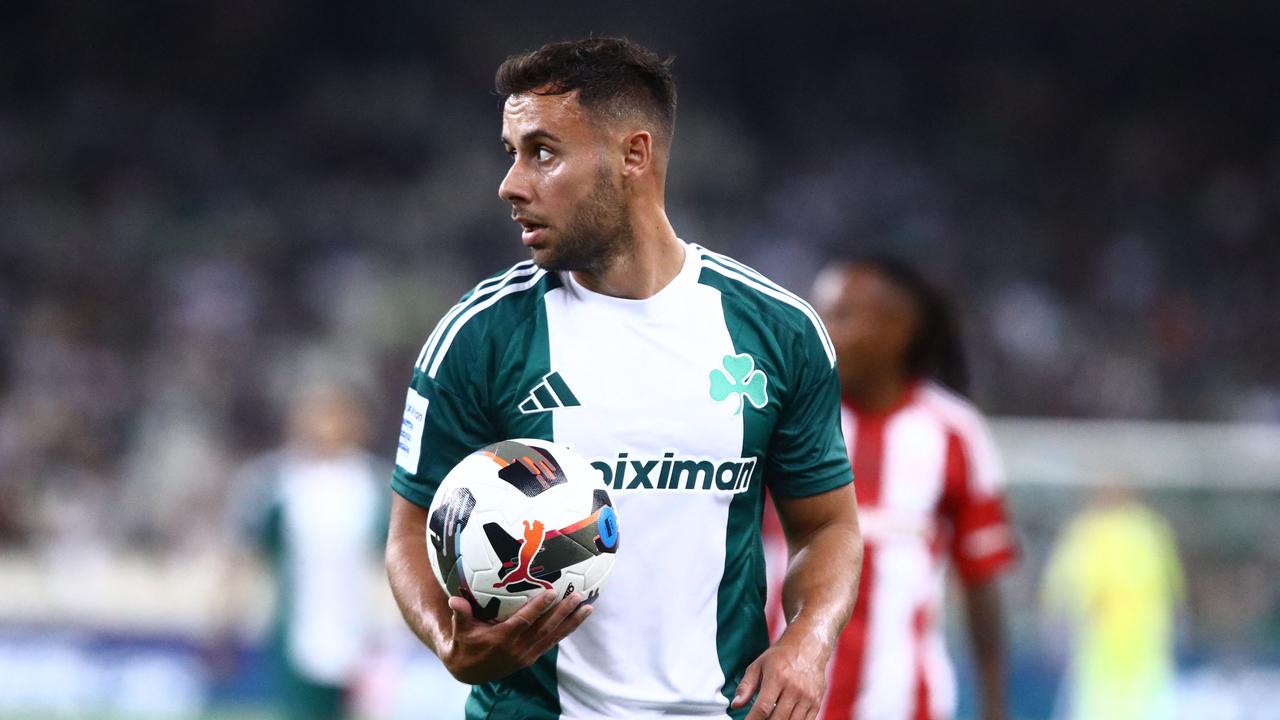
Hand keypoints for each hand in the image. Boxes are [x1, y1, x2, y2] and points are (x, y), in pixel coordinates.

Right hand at [440, 590, 591, 683]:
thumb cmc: (463, 644)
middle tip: (577, 596)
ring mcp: (526, 655)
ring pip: (553, 637)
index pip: (524, 622)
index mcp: (501, 639)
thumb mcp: (459, 630)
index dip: (538, 608)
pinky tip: (578, 618)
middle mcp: (517, 649)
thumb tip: (453, 599)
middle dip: (562, 613)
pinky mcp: (531, 657)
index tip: (551, 593)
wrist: (468, 671)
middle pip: (544, 629)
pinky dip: (566, 630)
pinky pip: (551, 642)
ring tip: (588, 608)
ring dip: (571, 622)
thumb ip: (460, 614)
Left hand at [729, 635, 826, 719]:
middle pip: (777, 719)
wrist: (809, 646)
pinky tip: (783, 718)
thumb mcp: (758, 666)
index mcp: (777, 677)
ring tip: (770, 718)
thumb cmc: (781, 656)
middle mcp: (795, 688)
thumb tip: (735, 704)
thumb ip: (746, 686)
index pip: (763, 708)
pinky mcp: (817, 703)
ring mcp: (808, 697)